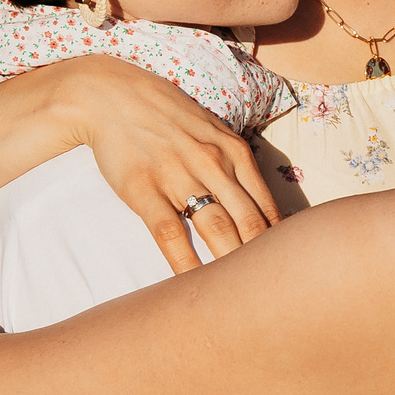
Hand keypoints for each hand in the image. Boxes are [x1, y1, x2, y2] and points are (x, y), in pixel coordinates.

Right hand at [28, 56, 281, 272]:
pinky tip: (192, 287)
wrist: (109, 96)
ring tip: (243, 298)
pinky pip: (171, 234)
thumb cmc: (165, 115)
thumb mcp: (211, 130)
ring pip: (216, 228)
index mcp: (233, 151)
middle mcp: (212, 163)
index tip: (285, 268)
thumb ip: (236, 163)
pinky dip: (184, 263)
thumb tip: (261, 203)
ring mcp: (178, 176)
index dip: (278, 242)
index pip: (266, 205)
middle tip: (273, 291)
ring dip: (231, 265)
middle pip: (248, 221)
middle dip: (263, 259)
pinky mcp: (144, 189)